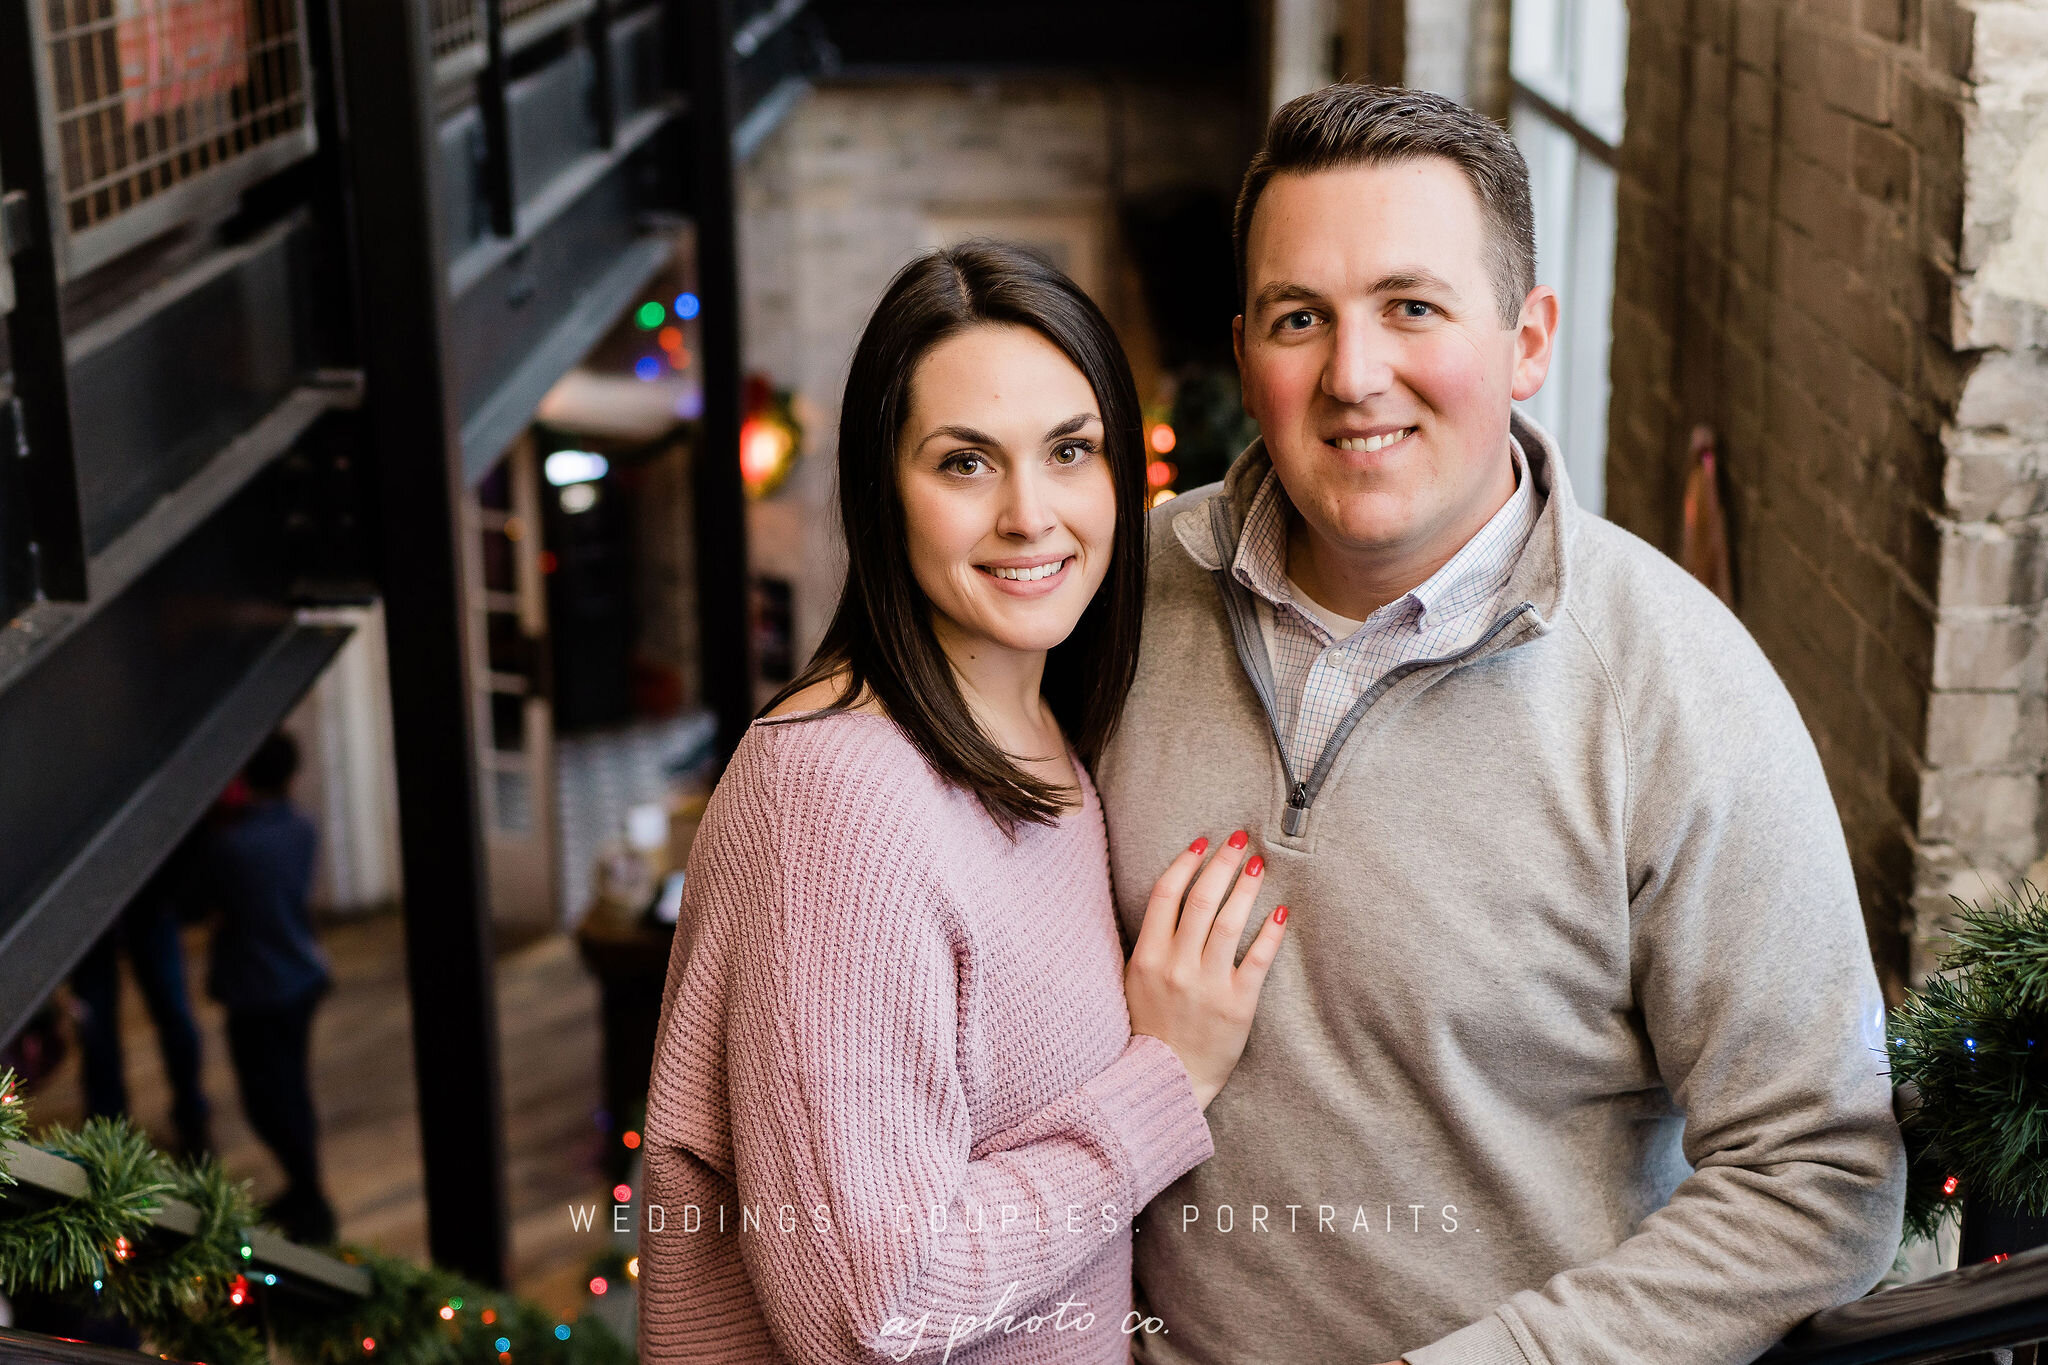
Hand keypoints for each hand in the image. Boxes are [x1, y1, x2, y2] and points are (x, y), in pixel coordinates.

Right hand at [1124, 831, 1289, 1108]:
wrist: (1167, 1081)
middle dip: (1222, 863)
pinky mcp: (1237, 1006)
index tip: (1202, 842)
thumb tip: (1172, 898)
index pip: (1165, 894)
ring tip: (1260, 864)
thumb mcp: (1136, 980)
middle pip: (1201, 900)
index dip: (1185, 863)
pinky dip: (1270, 933)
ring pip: (1230, 922)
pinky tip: (1280, 912)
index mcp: (1148, 957)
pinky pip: (1258, 960)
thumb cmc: (1152, 1027)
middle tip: (1240, 839)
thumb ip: (1151, 942)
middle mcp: (1176, 966)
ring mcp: (1207, 985)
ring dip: (1246, 887)